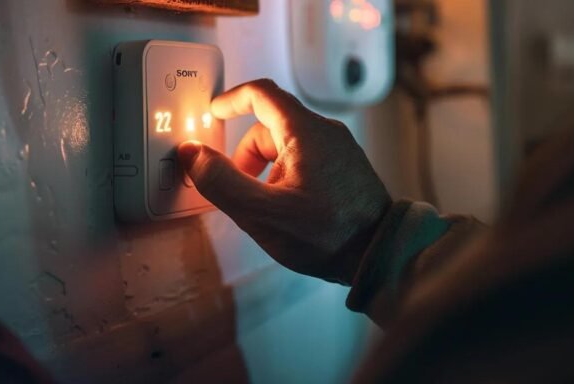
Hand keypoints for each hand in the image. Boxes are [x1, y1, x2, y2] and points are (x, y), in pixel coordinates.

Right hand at [178, 79, 390, 283]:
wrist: (379, 256)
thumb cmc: (328, 235)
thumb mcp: (262, 212)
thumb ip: (222, 181)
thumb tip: (194, 155)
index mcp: (305, 132)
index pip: (261, 94)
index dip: (231, 100)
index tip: (213, 112)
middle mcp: (326, 133)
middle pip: (269, 126)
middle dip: (245, 154)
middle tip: (238, 188)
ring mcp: (339, 151)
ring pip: (287, 145)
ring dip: (265, 169)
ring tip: (266, 206)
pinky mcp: (345, 170)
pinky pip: (305, 160)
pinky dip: (285, 175)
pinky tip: (287, 209)